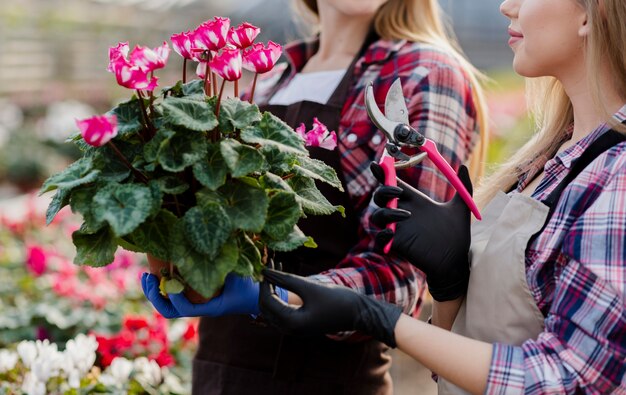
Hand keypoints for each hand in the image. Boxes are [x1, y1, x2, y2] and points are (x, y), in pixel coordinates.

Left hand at [141, 272, 287, 317]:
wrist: (258, 295)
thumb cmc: (250, 285)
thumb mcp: (240, 273)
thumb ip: (224, 263)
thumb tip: (212, 245)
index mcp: (210, 306)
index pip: (184, 308)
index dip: (173, 296)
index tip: (169, 279)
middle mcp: (200, 308)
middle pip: (169, 311)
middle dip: (155, 295)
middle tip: (148, 276)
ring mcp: (196, 304)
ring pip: (169, 306)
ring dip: (155, 292)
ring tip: (147, 275)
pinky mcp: (196, 297)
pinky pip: (174, 296)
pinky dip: (164, 286)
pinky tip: (160, 273)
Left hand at [259, 269, 401, 346]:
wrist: (359, 314)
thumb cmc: (337, 300)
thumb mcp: (310, 287)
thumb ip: (286, 279)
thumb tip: (265, 271)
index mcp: (291, 323)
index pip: (267, 301)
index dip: (264, 282)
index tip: (267, 264)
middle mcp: (290, 330)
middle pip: (266, 308)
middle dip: (266, 286)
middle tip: (270, 266)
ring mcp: (295, 329)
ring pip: (273, 309)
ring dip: (272, 290)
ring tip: (276, 269)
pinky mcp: (301, 324)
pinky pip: (283, 311)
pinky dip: (280, 296)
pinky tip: (284, 280)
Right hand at [370, 162, 471, 301]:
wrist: (456, 261)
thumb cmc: (457, 235)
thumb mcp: (461, 208)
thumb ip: (463, 186)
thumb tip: (463, 166)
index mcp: (415, 201)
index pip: (393, 183)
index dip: (383, 173)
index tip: (377, 164)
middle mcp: (403, 212)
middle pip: (381, 197)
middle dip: (384, 191)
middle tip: (398, 190)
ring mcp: (398, 229)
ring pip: (378, 216)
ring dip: (386, 213)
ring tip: (406, 214)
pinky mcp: (397, 245)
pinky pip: (380, 238)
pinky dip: (382, 234)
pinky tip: (391, 233)